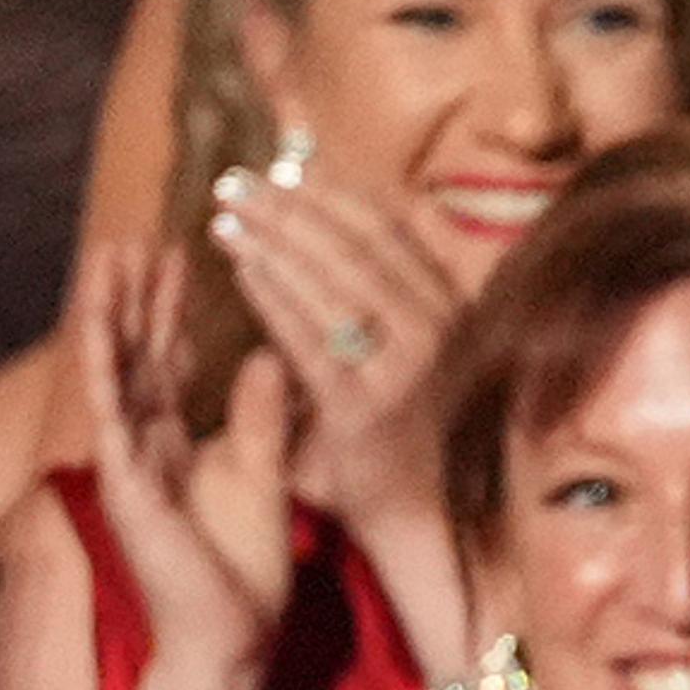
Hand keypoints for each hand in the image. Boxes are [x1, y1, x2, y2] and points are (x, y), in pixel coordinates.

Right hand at [73, 238, 296, 672]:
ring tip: (109, 257)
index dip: (173, 309)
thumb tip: (267, 355)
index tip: (182, 254)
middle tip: (137, 235)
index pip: (171, 359)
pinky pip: (111, 419)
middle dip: (135, 296)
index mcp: (177, 439)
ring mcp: (129, 462)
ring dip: (109, 316)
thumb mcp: (264, 475)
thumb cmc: (244, 567)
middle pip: (137, 354)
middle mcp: (145, 442)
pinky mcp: (126, 486)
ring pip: (115, 374)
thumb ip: (261, 417)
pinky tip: (98, 329)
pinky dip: (104, 372)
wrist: (233, 634)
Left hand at [204, 163, 462, 549]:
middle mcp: (440, 336)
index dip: (336, 191)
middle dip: (292, 207)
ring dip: (273, 242)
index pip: (395, 229)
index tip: (288, 167)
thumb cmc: (421, 432)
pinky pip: (307, 337)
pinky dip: (271, 296)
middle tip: (238, 182)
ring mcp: (404, 373)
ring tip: (229, 216)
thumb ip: (411, 284)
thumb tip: (383, 208)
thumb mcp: (435, 349)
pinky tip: (241, 269)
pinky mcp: (362, 409)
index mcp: (460, 311)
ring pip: (333, 285)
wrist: (430, 523)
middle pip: (359, 247)